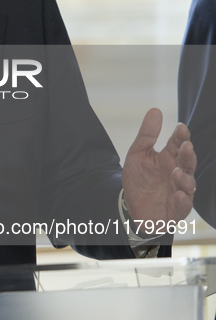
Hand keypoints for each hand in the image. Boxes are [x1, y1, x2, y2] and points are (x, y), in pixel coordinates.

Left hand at [122, 108, 195, 224]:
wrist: (132, 207)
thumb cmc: (139, 180)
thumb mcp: (137, 155)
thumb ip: (147, 135)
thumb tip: (155, 110)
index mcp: (169, 158)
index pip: (178, 144)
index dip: (181, 136)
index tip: (181, 127)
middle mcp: (178, 173)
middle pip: (187, 162)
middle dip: (188, 154)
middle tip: (186, 146)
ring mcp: (180, 191)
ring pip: (188, 183)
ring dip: (184, 178)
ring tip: (175, 172)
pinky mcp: (178, 209)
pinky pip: (183, 205)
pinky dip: (182, 200)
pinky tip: (178, 194)